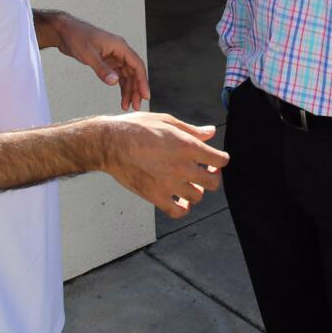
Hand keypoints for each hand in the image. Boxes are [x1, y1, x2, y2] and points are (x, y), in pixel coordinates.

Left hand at [52, 14, 150, 110]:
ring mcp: (114, 56)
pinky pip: (118, 76)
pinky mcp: (107, 61)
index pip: (137, 65)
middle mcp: (119, 51)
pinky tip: (121, 98)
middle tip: (135, 106)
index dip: (142, 81)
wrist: (64, 31)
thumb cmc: (77, 38)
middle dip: (136, 90)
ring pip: (127, 76)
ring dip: (128, 90)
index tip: (145, 96)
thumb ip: (102, 69)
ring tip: (127, 106)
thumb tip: (115, 82)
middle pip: (134, 72)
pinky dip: (120, 86)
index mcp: (120, 46)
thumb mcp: (89, 55)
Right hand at [99, 113, 229, 218]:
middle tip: (207, 172)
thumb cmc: (136, 128)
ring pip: (197, 197)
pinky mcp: (155, 196)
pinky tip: (178, 199)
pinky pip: (178, 211)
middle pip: (213, 182)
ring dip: (196, 190)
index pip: (220, 160)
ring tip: (187, 183)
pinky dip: (182, 208)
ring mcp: (169, 184)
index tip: (216, 159)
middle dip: (213, 176)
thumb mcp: (166, 121)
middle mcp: (182, 167)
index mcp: (187, 146)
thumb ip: (191, 130)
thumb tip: (210, 133)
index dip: (221, 159)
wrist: (110, 143)